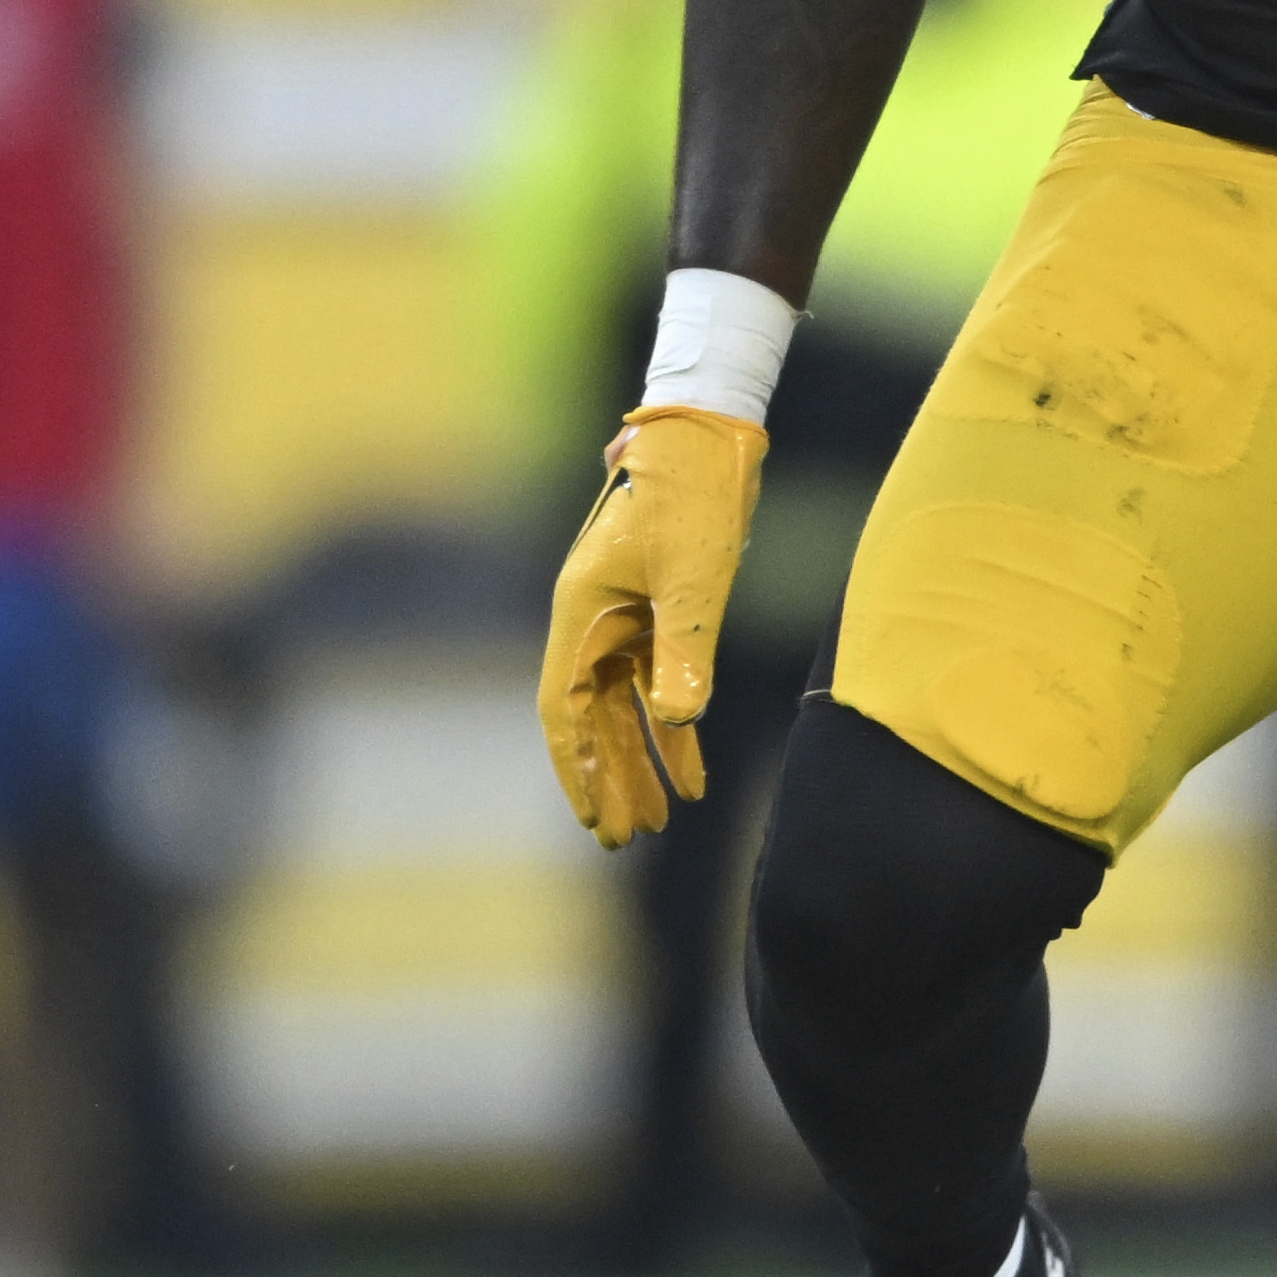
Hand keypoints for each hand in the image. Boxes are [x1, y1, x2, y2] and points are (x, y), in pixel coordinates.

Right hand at [536, 402, 767, 845]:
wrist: (711, 438)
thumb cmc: (693, 496)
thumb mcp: (693, 575)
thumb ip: (684, 647)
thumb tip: (678, 721)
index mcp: (580, 613)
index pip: (565, 709)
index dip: (577, 767)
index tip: (591, 817)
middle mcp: (593, 623)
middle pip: (594, 720)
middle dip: (610, 780)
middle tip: (625, 839)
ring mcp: (624, 620)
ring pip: (626, 710)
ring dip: (641, 763)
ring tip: (659, 819)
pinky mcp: (659, 615)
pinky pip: (660, 687)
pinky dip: (675, 730)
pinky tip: (691, 773)